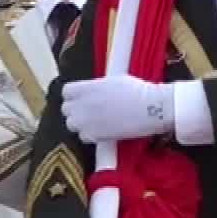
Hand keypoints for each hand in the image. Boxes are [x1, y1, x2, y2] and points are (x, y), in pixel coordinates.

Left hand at [61, 75, 175, 141]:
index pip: (66, 91)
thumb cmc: (138, 91)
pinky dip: (91, 136)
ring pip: (71, 125)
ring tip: (94, 123)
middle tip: (89, 112)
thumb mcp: (115, 80)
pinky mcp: (94, 135)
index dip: (73, 96)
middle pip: (66, 109)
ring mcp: (86, 120)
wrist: (150, 108)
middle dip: (75, 111)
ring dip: (81, 124)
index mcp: (87, 87)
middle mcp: (82, 103)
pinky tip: (102, 132)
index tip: (81, 99)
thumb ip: (97, 86)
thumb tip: (93, 90)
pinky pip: (83, 137)